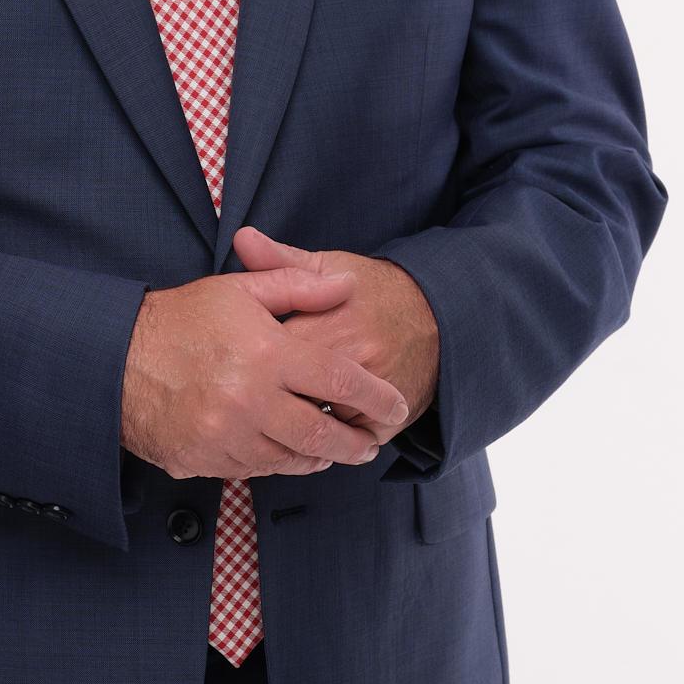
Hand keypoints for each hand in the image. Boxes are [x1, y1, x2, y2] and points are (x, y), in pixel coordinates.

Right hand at [120, 264, 408, 482]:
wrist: (112, 360)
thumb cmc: (179, 319)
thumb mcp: (238, 290)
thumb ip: (298, 286)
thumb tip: (348, 284)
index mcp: (267, 355)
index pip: (341, 383)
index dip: (378, 399)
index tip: (397, 408)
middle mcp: (251, 401)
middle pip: (324, 435)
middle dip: (357, 444)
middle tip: (372, 443)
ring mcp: (226, 436)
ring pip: (292, 460)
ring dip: (320, 458)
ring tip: (336, 452)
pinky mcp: (203, 459)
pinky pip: (255, 470)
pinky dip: (279, 464)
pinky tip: (290, 455)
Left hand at [231, 227, 441, 440]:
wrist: (443, 316)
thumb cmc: (376, 291)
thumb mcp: (331, 266)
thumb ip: (282, 263)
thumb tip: (242, 239)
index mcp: (327, 324)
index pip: (269, 357)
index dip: (249, 364)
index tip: (240, 364)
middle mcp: (350, 361)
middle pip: (285, 398)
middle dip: (265, 402)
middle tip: (252, 397)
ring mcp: (370, 395)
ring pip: (311, 427)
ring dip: (293, 426)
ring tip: (280, 414)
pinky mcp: (385, 422)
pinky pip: (341, 444)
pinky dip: (325, 441)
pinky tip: (317, 425)